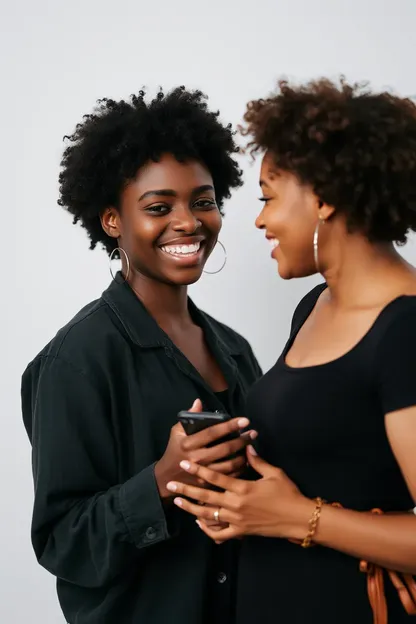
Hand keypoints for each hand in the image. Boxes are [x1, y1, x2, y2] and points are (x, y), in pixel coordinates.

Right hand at [154, 399, 256, 499]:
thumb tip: (199, 402)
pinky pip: (228, 476)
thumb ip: (188, 417)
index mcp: (189, 443)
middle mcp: (197, 458)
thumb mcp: (176, 432)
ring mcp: (203, 473)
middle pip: (225, 448)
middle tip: (253, 433)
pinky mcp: (208, 484)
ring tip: (251, 447)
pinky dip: (239, 469)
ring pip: (229, 465)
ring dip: (243, 455)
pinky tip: (246, 461)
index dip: (229, 425)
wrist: (167, 476)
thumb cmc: (174, 449)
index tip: (245, 420)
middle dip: (242, 440)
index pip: (212, 432)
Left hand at [165, 445, 312, 541]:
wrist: (298, 518)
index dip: (199, 470)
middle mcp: (236, 505)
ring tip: (178, 502)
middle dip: (186, 490)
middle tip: (170, 484)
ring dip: (191, 509)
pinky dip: (207, 529)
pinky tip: (199, 521)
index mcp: (243, 488)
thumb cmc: (287, 493)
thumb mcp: (273, 473)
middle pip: (205, 497)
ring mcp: (237, 520)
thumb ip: (257, 461)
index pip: (216, 477)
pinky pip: (219, 534)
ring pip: (208, 516)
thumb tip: (247, 445)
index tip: (185, 464)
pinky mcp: (241, 532)